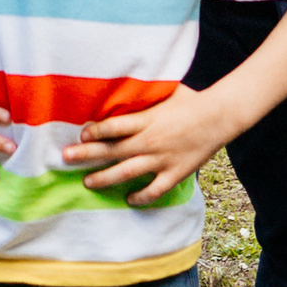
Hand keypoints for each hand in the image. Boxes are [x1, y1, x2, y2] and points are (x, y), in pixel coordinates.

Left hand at [64, 86, 234, 207]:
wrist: (220, 116)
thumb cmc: (191, 100)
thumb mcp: (165, 92)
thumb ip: (144, 95)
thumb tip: (124, 86)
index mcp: (147, 119)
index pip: (113, 127)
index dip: (94, 131)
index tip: (81, 134)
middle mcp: (150, 141)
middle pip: (112, 151)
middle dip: (86, 155)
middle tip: (66, 158)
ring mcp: (162, 160)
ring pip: (126, 173)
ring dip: (104, 178)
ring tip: (87, 182)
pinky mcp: (175, 173)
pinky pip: (153, 191)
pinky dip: (139, 197)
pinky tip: (128, 199)